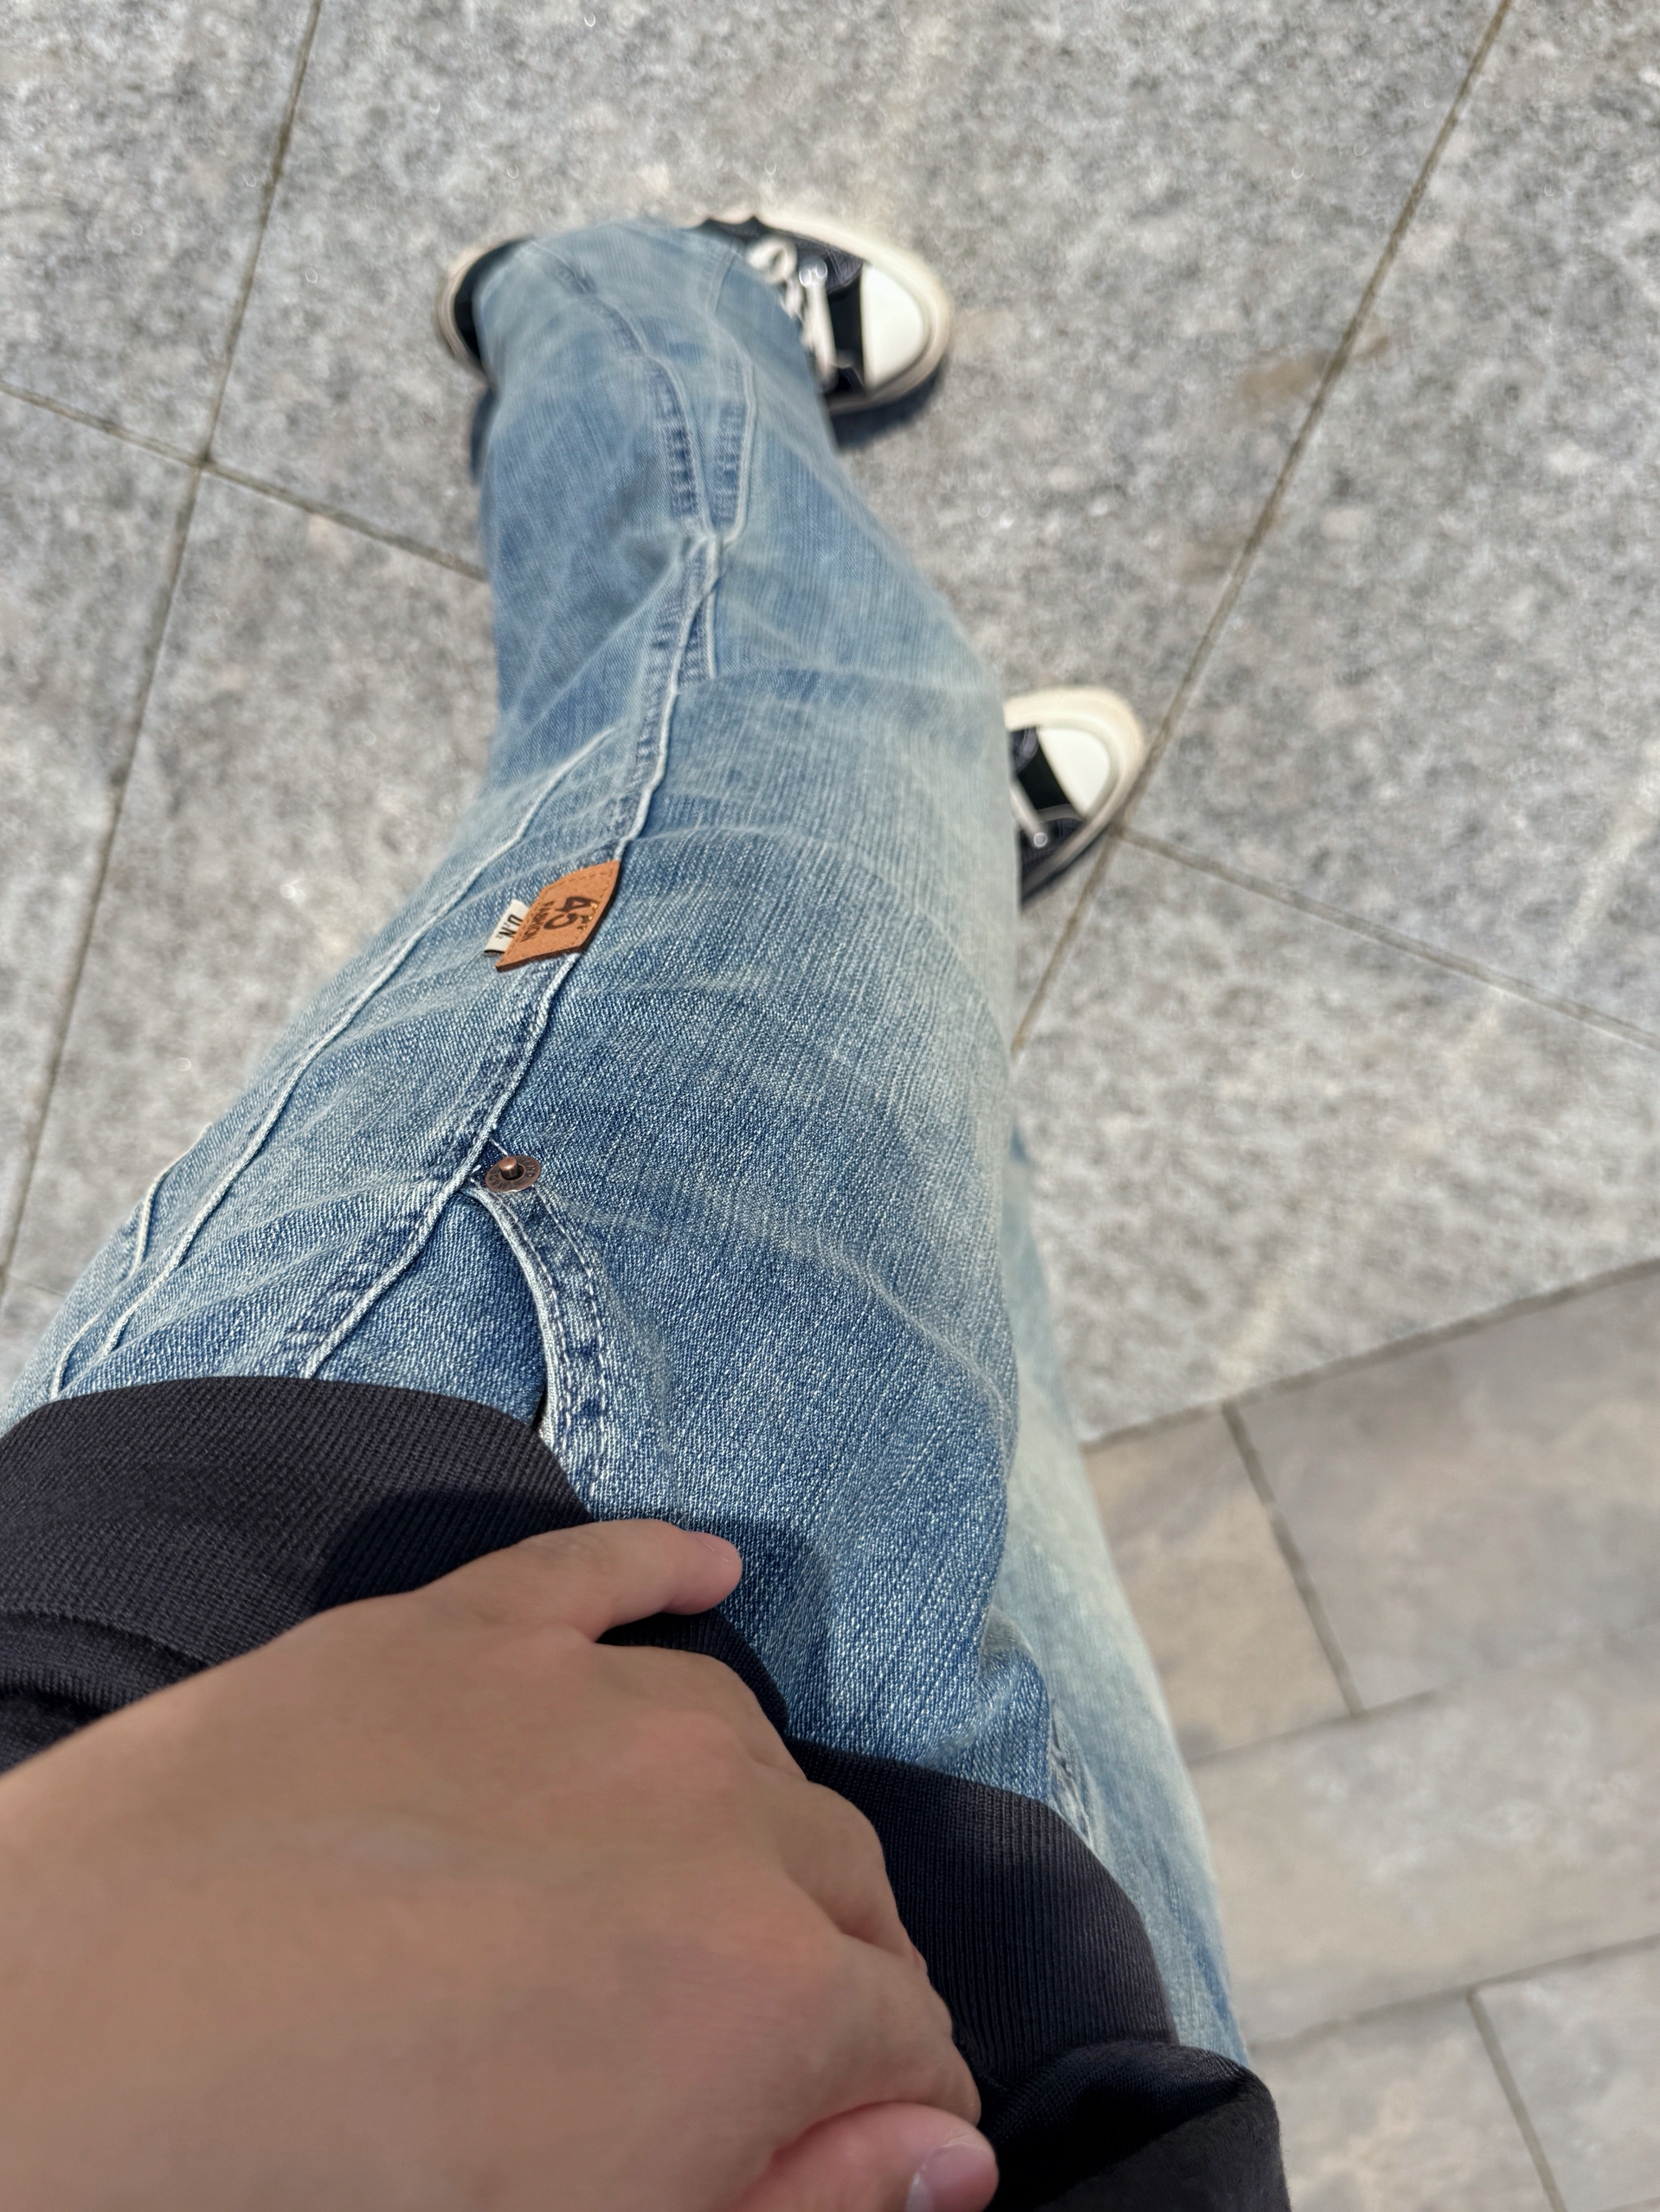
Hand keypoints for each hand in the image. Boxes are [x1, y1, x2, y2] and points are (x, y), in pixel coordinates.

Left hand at [0, 1520, 995, 2211]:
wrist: (82, 2048)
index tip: (858, 2136)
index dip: (892, 2106)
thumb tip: (952, 2159)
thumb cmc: (334, 2186)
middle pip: (848, 1885)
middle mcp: (719, 1816)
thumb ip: (804, 2202)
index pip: (910, 2042)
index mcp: (771, 1992)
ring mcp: (589, 1701)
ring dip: (749, 1817)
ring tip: (698, 1883)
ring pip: (745, 1742)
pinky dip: (667, 1566)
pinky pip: (609, 1567)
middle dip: (837, 1970)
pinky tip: (708, 1571)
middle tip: (763, 2042)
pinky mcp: (466, 1628)